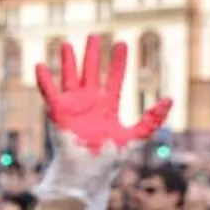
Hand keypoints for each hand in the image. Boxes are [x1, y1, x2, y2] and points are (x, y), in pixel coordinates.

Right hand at [34, 35, 172, 209]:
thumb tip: (169, 99)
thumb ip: (151, 119)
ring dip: (69, 61)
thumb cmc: (108, 160)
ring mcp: (73, 107)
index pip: (114, 79)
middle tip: (94, 35)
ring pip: (70, 77)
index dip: (118, 62)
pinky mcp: (58, 113)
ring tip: (68, 44)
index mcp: (107, 107)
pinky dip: (45, 79)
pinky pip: (50, 92)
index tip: (122, 43)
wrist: (86, 174)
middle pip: (91, 72)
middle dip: (93, 54)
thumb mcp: (136, 137)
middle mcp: (89, 103)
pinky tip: (41, 65)